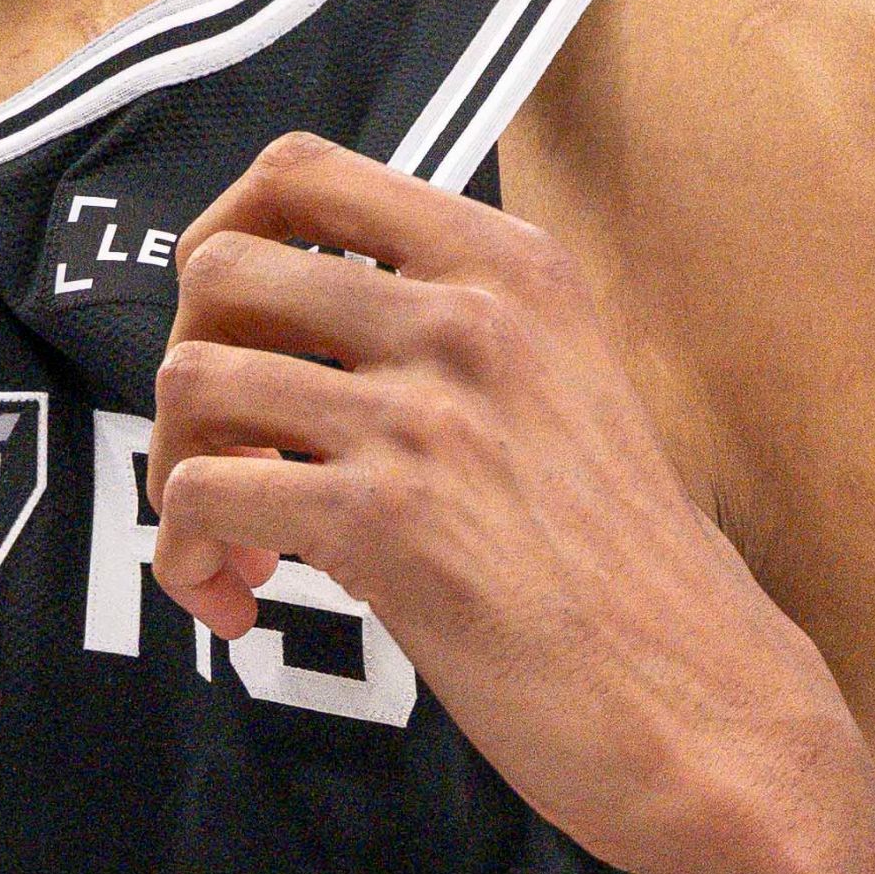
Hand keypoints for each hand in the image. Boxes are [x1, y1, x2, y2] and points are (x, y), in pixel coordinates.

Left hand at [147, 132, 857, 873]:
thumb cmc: (622, 571)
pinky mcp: (387, 520)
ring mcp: (427, 413)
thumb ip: (450, 335)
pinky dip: (187, 559)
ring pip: (192, 381)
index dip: (223, 240)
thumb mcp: (562, 388)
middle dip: (185, 368)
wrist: (701, 701)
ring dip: (173, 473)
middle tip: (224, 458)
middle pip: (220, 272)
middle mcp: (467, 315)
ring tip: (235, 552)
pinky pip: (201, 496)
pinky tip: (239, 607)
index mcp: (511, 265)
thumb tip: (291, 332)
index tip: (225, 328)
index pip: (301, 171)